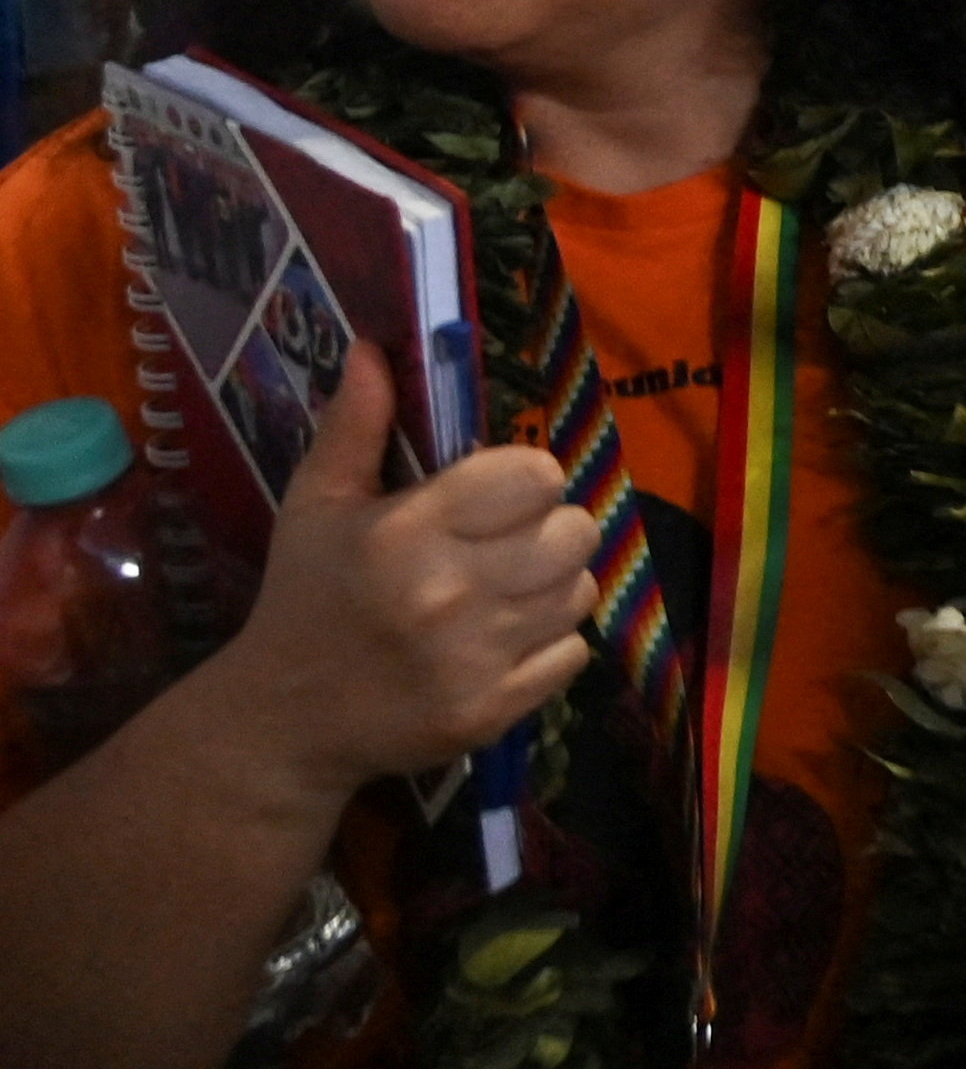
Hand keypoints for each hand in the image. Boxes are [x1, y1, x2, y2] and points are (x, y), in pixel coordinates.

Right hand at [214, 353, 594, 808]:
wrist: (281, 720)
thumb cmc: (305, 598)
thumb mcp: (315, 506)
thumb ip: (355, 426)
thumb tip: (374, 348)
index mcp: (407, 532)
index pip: (536, 475)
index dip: (526, 478)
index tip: (497, 495)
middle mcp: (449, 593)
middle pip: (575, 531)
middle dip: (548, 530)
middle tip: (505, 544)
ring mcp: (475, 658)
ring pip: (581, 590)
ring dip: (552, 586)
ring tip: (501, 592)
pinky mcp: (492, 712)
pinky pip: (574, 653)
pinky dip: (550, 645)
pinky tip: (502, 642)